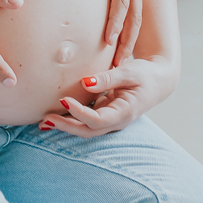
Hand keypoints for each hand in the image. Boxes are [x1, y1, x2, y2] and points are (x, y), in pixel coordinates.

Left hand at [39, 58, 176, 137]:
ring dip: (65, 126)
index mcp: (124, 112)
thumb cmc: (145, 75)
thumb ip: (108, 78)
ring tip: (43, 122)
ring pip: (85, 129)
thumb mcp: (129, 72)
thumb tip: (85, 82)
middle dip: (66, 126)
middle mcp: (116, 121)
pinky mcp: (105, 114)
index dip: (79, 113)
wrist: (158, 81)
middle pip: (88, 130)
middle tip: (45, 119)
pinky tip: (54, 116)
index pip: (98, 120)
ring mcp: (110, 120)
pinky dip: (71, 119)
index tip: (63, 100)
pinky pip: (86, 121)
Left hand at [64, 0, 152, 62]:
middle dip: (127, 42)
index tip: (109, 43)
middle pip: (133, 18)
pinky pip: (134, 11)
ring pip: (136, 17)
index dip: (115, 23)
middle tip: (120, 68)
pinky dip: (130, 29)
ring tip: (123, 64)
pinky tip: (123, 42)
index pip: (121, 1)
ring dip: (130, 40)